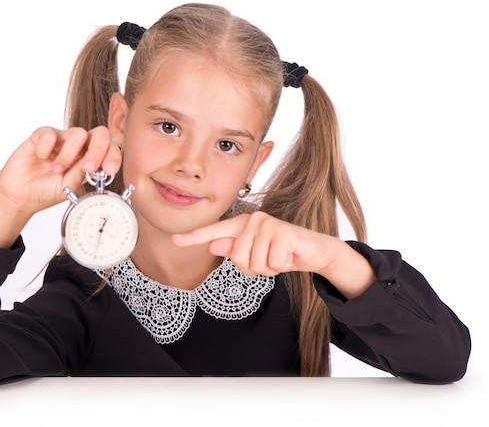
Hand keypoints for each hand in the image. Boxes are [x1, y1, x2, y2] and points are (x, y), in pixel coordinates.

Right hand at [0, 125, 120, 217]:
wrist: (21, 195)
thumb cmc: (46, 191)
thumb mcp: (68, 188)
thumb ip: (81, 174)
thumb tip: (94, 164)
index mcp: (90, 159)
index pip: (110, 149)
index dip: (113, 156)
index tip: (109, 170)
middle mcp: (79, 146)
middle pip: (101, 134)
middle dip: (98, 150)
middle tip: (88, 168)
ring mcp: (62, 139)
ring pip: (78, 133)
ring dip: (69, 154)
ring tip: (57, 169)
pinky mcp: (42, 135)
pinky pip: (50, 133)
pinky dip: (46, 147)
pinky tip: (41, 157)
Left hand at [172, 212, 374, 298]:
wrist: (313, 251)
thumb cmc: (280, 252)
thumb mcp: (255, 254)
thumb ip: (235, 249)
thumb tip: (213, 245)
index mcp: (242, 225)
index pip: (214, 233)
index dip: (194, 238)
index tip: (175, 240)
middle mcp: (253, 220)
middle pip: (238, 259)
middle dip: (255, 267)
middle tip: (269, 258)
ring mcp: (268, 224)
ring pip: (255, 263)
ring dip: (269, 268)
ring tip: (278, 256)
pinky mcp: (284, 232)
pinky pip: (272, 264)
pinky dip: (281, 266)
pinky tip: (288, 256)